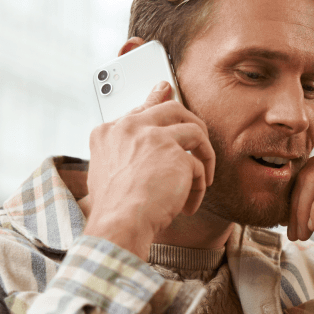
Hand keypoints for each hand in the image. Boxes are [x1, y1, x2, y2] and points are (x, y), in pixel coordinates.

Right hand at [83, 82, 215, 259]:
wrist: (119, 224)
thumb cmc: (114, 208)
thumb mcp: (108, 172)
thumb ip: (125, 151)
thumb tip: (148, 142)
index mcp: (108, 132)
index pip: (141, 109)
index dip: (157, 103)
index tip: (166, 90)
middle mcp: (129, 128)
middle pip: (171, 108)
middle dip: (192, 122)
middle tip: (202, 139)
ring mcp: (153, 137)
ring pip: (194, 131)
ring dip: (204, 157)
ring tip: (203, 180)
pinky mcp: (176, 154)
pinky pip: (199, 166)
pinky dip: (199, 188)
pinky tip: (188, 205)